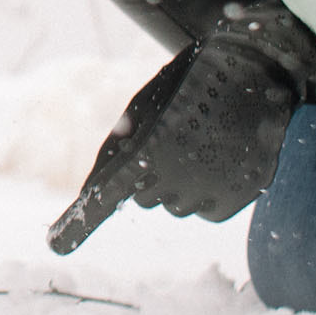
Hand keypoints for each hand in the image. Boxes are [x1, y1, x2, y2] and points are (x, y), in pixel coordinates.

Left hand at [48, 0, 315, 251]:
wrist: (260, 69)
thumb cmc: (192, 81)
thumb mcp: (146, 102)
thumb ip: (118, 144)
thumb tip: (95, 189)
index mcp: (146, 149)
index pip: (106, 194)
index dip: (78, 222)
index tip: (54, 245)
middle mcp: (174, 178)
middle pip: (143, 197)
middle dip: (150, 174)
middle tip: (177, 137)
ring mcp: (207, 192)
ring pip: (175, 205)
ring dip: (180, 182)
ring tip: (204, 141)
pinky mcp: (236, 200)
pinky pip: (205, 209)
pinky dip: (208, 190)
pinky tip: (221, 157)